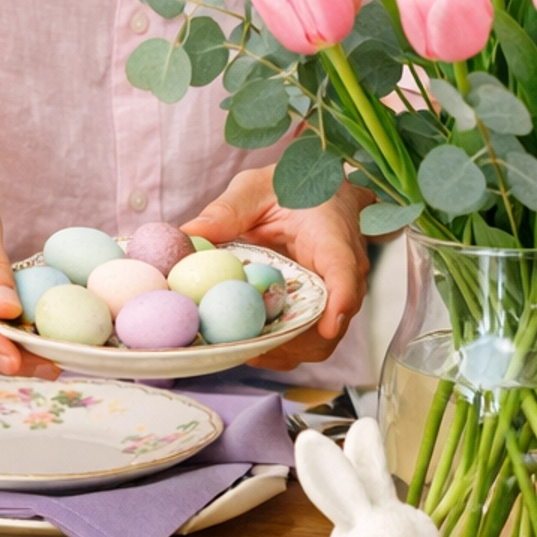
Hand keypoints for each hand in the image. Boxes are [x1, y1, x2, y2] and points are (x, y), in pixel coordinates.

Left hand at [185, 170, 370, 368]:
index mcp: (332, 236)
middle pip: (333, 321)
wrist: (323, 191)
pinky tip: (249, 341)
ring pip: (320, 340)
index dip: (340, 301)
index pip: (345, 271)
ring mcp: (333, 295)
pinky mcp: (318, 308)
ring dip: (283, 350)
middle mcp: (342, 272)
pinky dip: (280, 347)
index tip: (327, 326)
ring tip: (242, 346)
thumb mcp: (258, 186)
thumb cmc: (295, 186)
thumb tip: (190, 235)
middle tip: (251, 346)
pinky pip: (307, 339)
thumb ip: (228, 209)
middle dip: (295, 342)